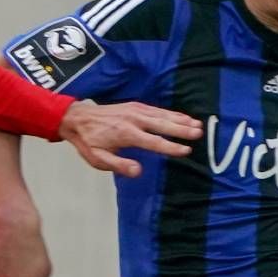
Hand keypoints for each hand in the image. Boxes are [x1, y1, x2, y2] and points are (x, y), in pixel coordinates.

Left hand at [56, 100, 201, 177]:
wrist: (78, 118)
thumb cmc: (89, 141)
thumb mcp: (98, 159)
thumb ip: (119, 165)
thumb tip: (139, 171)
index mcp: (126, 133)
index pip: (153, 141)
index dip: (170, 146)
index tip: (186, 151)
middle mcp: (134, 119)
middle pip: (162, 124)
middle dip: (181, 129)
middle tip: (199, 133)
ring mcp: (136, 110)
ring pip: (163, 115)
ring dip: (181, 119)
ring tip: (198, 125)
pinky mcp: (136, 105)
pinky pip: (158, 109)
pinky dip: (172, 113)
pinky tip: (183, 117)